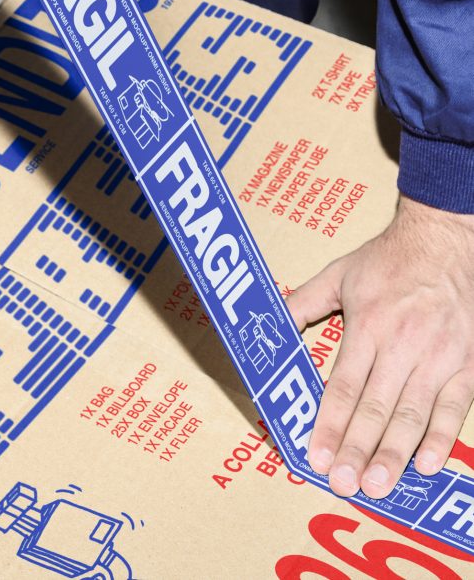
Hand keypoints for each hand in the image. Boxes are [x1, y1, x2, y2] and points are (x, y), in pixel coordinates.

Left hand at [287, 195, 473, 498]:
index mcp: (368, 324)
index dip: (329, 423)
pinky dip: (441, 437)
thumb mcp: (339, 274)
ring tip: (377, 485)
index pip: (345, 385)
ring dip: (395, 454)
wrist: (444, 240)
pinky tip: (426, 464)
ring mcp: (438, 356)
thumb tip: (271, 324)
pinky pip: (454, 407)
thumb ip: (303, 302)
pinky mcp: (466, 362)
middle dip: (358, 448)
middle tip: (344, 483)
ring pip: (414, 414)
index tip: (316, 455)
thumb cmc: (388, 260)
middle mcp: (403, 344)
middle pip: (377, 407)